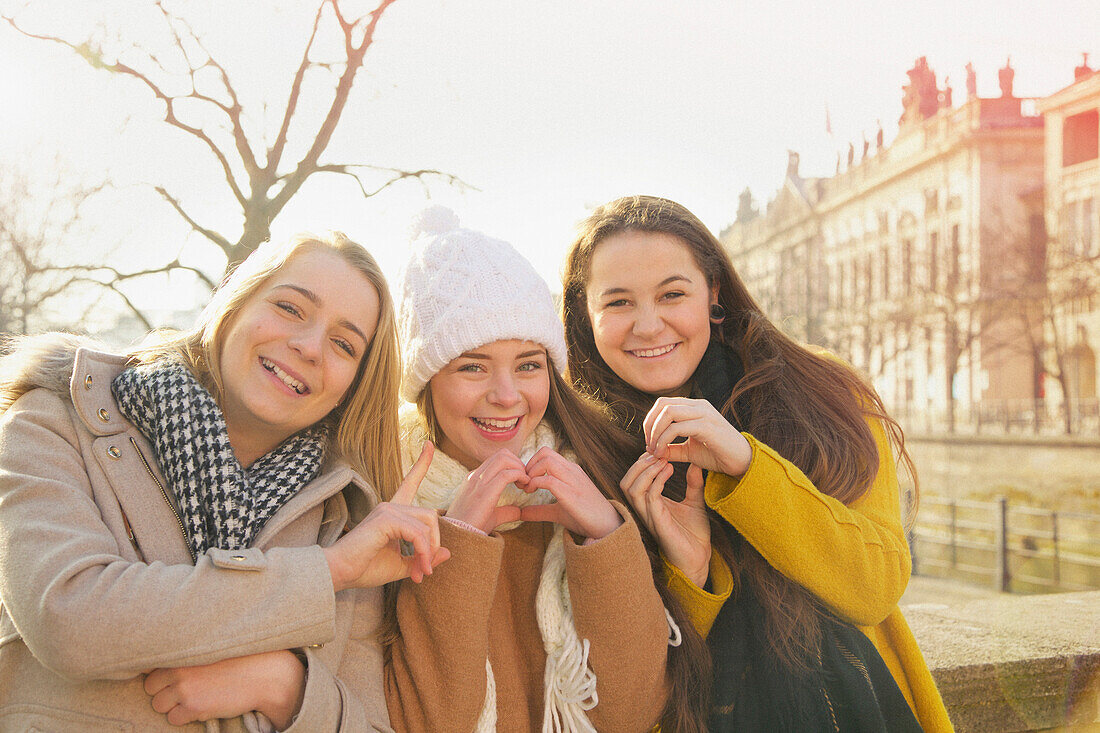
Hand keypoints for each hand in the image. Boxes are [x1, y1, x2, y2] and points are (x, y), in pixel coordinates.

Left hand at [144, 650, 304, 728]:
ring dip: (173, 705)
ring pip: (158, 705)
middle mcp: (178, 669)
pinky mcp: (193, 707)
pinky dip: (185, 716)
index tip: (171, 676)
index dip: (159, 673)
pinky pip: (173, 719)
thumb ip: (186, 654)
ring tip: (194, 698)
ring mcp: (184, 688)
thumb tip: (159, 666)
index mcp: (182, 651)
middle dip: (164, 691)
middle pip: (150, 687)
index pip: (150, 665)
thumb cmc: (239, 659)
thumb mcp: (210, 648)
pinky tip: (202, 706)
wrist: (262, 675)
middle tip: (185, 689)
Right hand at [324, 442, 449, 591]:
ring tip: (420, 573)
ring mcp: (388, 510)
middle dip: (434, 545)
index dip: (422, 463)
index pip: (410, 482)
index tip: (429, 444)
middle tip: (424, 571)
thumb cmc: (365, 568)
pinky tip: (417, 569)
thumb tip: (448, 552)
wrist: (339, 574)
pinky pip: (418, 533)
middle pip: (431, 515)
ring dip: (429, 552)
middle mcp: (391, 506)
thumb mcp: (402, 566)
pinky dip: (422, 552)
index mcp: (394, 513)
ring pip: (427, 523)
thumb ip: (423, 558)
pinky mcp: (385, 519)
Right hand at [446, 449, 526, 532]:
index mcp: (474, 479)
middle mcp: (475, 476)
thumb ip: (505, 511)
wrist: (458, 537)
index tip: (521, 480)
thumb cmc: (472, 528)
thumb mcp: (490, 515)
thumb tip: (519, 511)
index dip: (513, 466)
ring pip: (504, 459)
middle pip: (502, 454)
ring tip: (525, 483)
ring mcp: (478, 481)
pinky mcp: (485, 491)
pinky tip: (525, 486)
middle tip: (525, 480)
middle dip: (518, 463)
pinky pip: (507, 474)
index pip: (497, 460)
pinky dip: (520, 476)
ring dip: (520, 468)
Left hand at [518, 447, 622, 539]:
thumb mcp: (558, 511)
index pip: (546, 454)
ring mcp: (573, 481)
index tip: (524, 481)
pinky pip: (549, 481)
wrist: (608, 526)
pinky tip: (532, 494)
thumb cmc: (584, 517)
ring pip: (547, 461)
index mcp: (570, 471)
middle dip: (528, 465)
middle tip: (523, 483)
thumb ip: (540, 510)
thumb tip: (520, 513)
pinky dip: (535, 484)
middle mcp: (572, 471)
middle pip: (545, 452)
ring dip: (531, 473)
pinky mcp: (572, 494)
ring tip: (527, 489)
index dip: (530, 463)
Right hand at [621, 455, 709, 586]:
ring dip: (645, 470)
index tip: (659, 451)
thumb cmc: (694, 535)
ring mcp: (649, 517)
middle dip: (638, 464)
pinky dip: (657, 481)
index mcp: (650, 504)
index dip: (642, 463)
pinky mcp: (659, 523)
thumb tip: (695, 464)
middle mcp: (645, 510)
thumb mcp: (695, 502)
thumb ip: (693, 484)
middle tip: (658, 453)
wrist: (700, 559)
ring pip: (632, 489)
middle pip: (626, 482)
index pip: (633, 479)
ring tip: (663, 461)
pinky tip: (669, 471)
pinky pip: (650, 498)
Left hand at [643, 397, 751, 476]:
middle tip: (649, 445)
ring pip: (668, 412)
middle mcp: (699, 406)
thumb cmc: (717, 455)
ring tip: (655, 450)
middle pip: (662, 404)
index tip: (648, 442)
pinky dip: (664, 440)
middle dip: (649, 425)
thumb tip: (651, 450)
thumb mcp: (688, 450)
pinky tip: (662, 453)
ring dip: (655, 432)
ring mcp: (704, 414)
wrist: (742, 463)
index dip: (650, 421)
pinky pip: (677, 428)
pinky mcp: (707, 426)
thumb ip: (671, 448)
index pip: (663, 403)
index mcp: (694, 407)